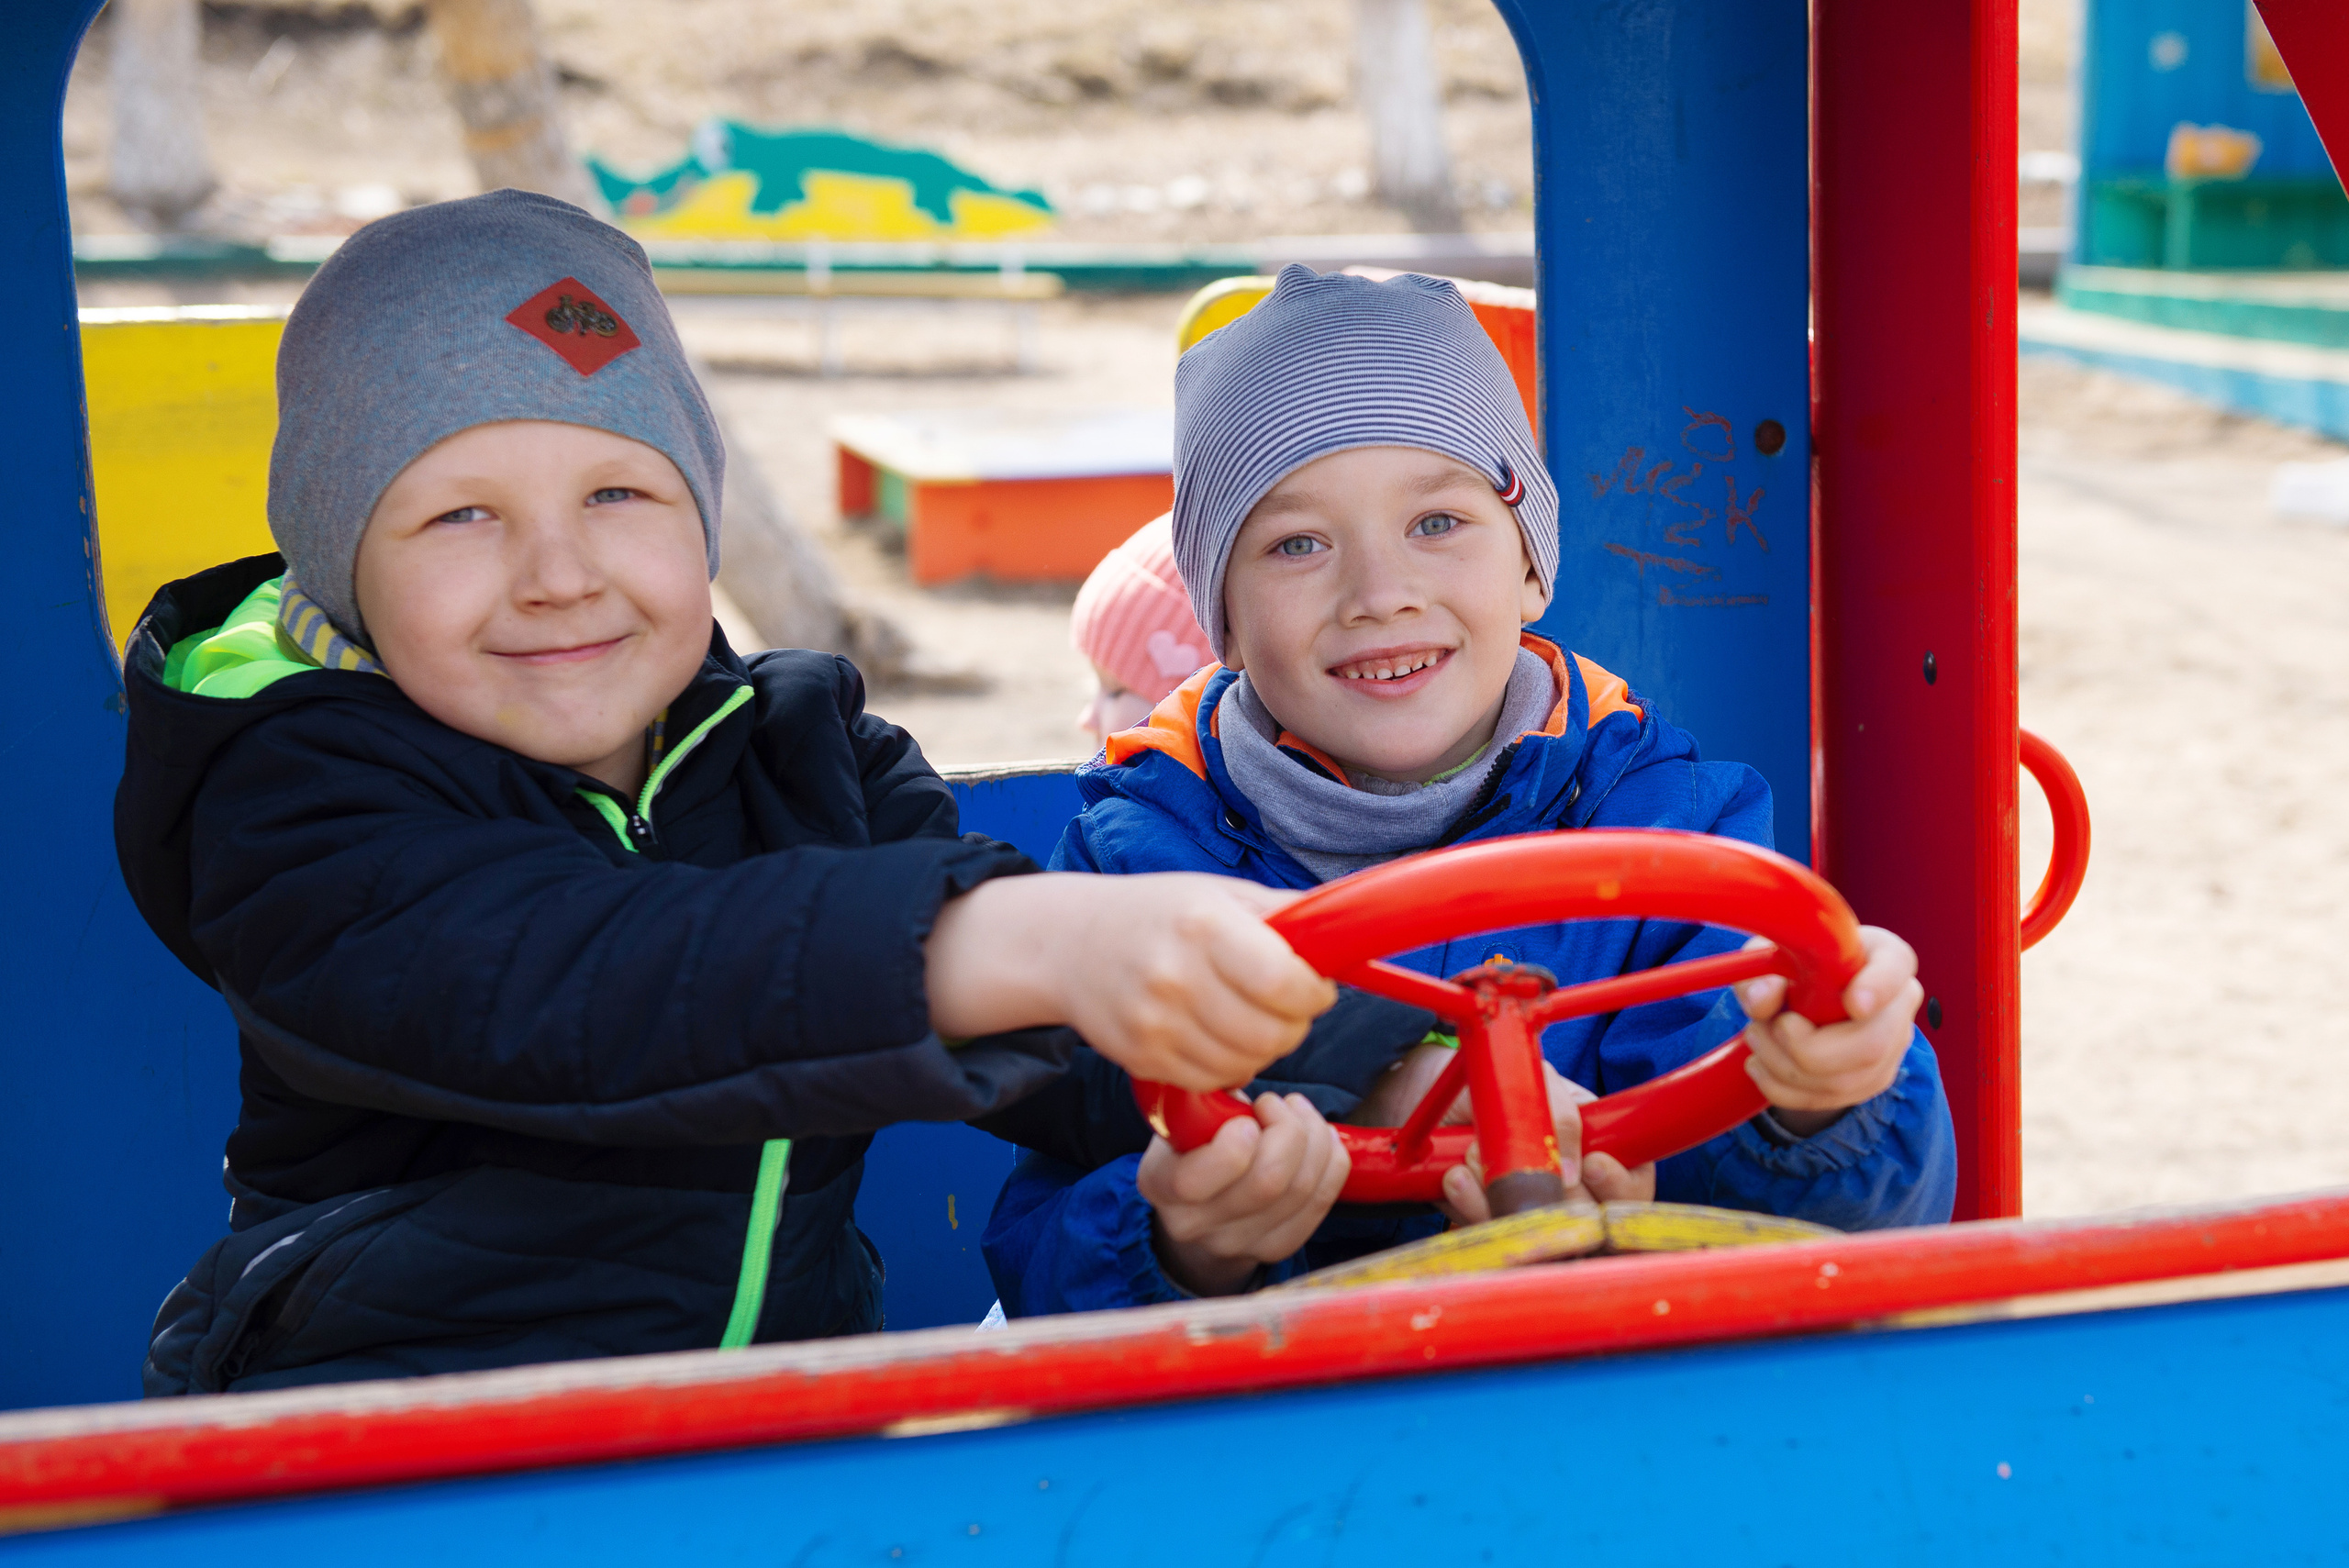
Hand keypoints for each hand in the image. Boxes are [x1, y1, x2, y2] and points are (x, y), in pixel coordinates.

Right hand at [925, 872, 1335, 1089]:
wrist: (1070, 944)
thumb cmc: (1157, 914)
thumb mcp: (1219, 893)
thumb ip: (1285, 914)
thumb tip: (1349, 933)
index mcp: (1203, 926)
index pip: (1285, 982)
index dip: (1314, 993)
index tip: (1314, 987)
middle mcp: (1176, 977)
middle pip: (1274, 1033)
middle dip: (1295, 1023)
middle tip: (1285, 1004)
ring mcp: (1156, 1025)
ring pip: (1248, 1064)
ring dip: (1264, 1047)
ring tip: (1249, 1017)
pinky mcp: (1143, 1059)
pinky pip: (1214, 1080)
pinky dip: (1230, 1065)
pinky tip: (1218, 1034)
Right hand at [1138, 1092, 1350, 1295]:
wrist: (1196, 1207)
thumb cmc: (1190, 1145)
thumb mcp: (1179, 1119)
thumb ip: (1203, 1100)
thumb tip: (1242, 1073)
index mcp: (1161, 1186)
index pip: (1194, 1180)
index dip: (1233, 1145)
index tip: (1248, 1115)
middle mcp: (1196, 1225)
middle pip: (1266, 1183)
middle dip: (1288, 1130)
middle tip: (1278, 1104)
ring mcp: (1239, 1244)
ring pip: (1301, 1190)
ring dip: (1314, 1138)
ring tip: (1299, 1113)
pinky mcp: (1277, 1247)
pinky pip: (1321, 1202)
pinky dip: (1332, 1162)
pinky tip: (1321, 1137)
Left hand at [1355, 1045, 1654, 1224]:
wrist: (1426, 1093)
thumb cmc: (1493, 1079)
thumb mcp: (1534, 1077)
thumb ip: (1563, 1109)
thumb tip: (1579, 1167)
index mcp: (1601, 1150)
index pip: (1635, 1184)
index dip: (1621, 1185)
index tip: (1592, 1167)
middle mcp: (1573, 1190)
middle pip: (1589, 1221)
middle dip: (1550, 1186)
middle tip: (1514, 1154)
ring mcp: (1530, 1213)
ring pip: (1537, 1235)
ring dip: (1501, 1192)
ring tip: (1473, 1154)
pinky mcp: (1490, 1226)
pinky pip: (1491, 1237)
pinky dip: (1471, 1206)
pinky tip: (1455, 1178)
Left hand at [1732, 925, 1921, 1135]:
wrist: (1800, 1001)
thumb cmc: (1791, 967)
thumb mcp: (1767, 956)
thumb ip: (1761, 972)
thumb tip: (1763, 999)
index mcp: (1882, 954)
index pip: (1896, 964)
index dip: (1878, 987)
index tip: (1853, 1004)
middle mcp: (1898, 1003)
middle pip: (1871, 1044)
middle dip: (1804, 1046)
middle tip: (1772, 1025)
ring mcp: (1891, 1048)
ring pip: (1843, 1080)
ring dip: (1782, 1066)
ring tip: (1757, 1036)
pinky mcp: (1871, 1081)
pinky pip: (1825, 1100)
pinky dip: (1779, 1087)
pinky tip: (1761, 1063)